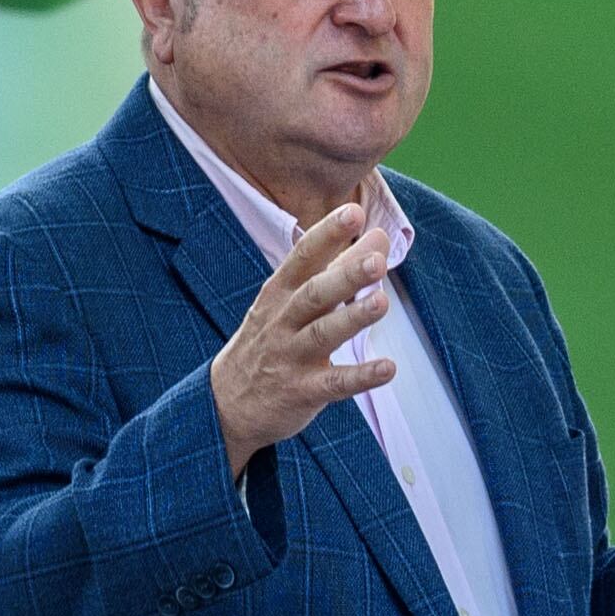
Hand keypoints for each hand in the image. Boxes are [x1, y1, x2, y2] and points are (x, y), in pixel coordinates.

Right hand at [210, 204, 395, 475]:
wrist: (226, 403)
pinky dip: (360, 376)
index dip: (327, 234)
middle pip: (314, 294)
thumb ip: (339, 267)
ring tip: (382, 303)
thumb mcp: (293, 299)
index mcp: (280, 292)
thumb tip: (380, 235)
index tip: (353, 212)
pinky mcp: (301, 391)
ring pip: (322, 335)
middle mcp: (283, 320)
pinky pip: (333, 384)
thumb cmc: (271, 338)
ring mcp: (290, 356)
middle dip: (345, 276)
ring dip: (353, 318)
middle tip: (377, 260)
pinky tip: (388, 368)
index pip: (303, 257)